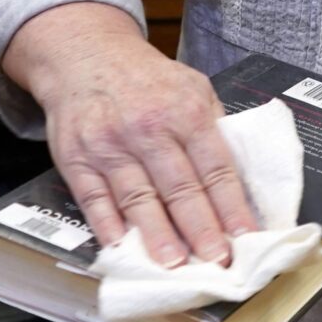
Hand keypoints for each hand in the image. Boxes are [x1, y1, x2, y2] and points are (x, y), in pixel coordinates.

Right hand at [3, 1, 256, 267]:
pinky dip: (108, 225)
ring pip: (138, 198)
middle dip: (201, 229)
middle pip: (180, 188)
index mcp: (186, 112)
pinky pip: (94, 198)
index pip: (215, 168)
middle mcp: (149, 129)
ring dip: (158, 235)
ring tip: (175, 264)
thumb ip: (214, 129)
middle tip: (216, 261)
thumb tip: (239, 179)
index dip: (232, 206)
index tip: (245, 237)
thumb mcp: (192, 87)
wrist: (86, 56)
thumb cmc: (147, 80)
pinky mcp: (76, 158)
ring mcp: (110, 145)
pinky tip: (122, 247)